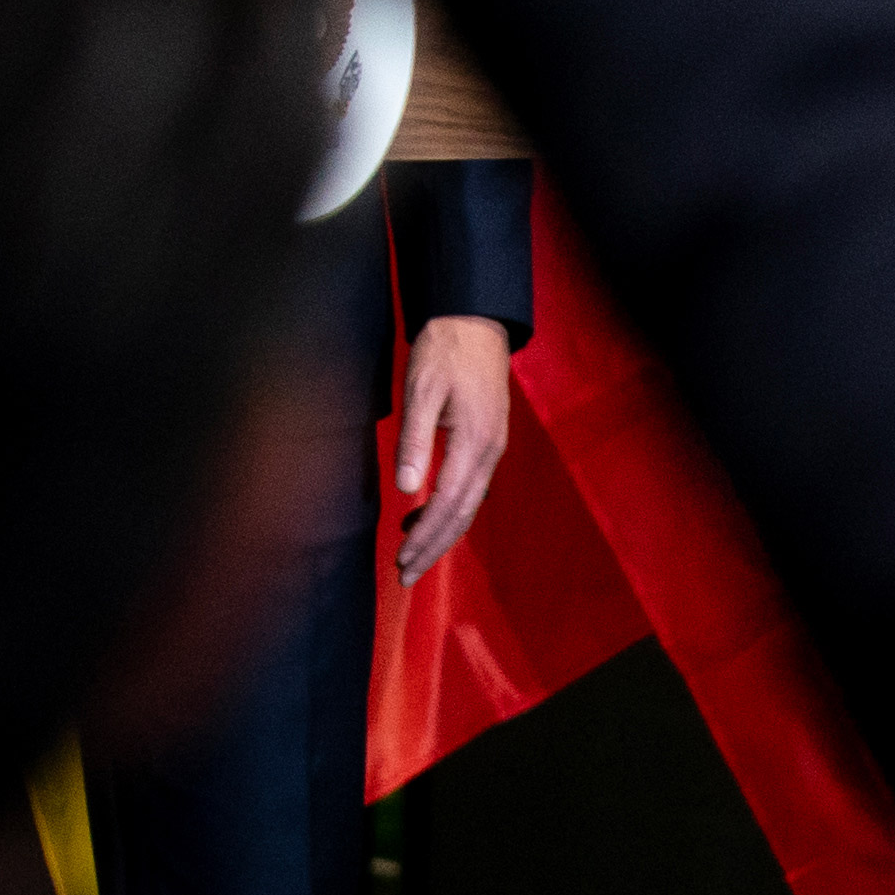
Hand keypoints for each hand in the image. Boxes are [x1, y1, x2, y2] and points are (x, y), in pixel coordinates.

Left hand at [393, 314, 511, 583]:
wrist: (475, 321)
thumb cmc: (444, 351)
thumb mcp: (422, 390)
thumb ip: (415, 439)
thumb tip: (406, 488)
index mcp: (475, 442)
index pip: (447, 503)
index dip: (425, 536)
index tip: (402, 559)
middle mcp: (490, 452)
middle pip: (462, 514)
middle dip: (434, 548)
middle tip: (405, 574)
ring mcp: (492, 448)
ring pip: (468, 505)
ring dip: (441, 534)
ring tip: (412, 556)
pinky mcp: (487, 441)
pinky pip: (469, 488)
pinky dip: (448, 510)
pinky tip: (423, 514)